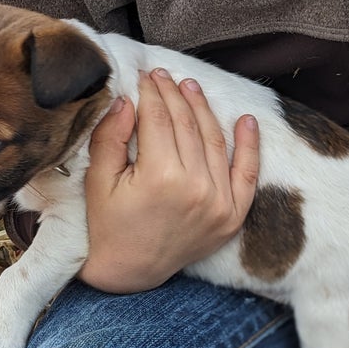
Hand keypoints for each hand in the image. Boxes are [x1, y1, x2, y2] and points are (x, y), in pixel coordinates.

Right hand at [79, 68, 260, 292]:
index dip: (151, 93)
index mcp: (159, 177)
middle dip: (174, 95)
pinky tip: (247, 120)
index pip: (158, 119)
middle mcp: (195, 187)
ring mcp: (219, 202)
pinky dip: (249, 146)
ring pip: (214, 140)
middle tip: (164, 76)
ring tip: (192, 88)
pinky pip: (247, 174)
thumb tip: (128, 100)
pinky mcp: (232, 216)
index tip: (146, 75)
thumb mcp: (99, 180)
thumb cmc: (107, 225)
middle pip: (187, 125)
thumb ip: (111, 137)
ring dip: (204, 109)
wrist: (129, 272)